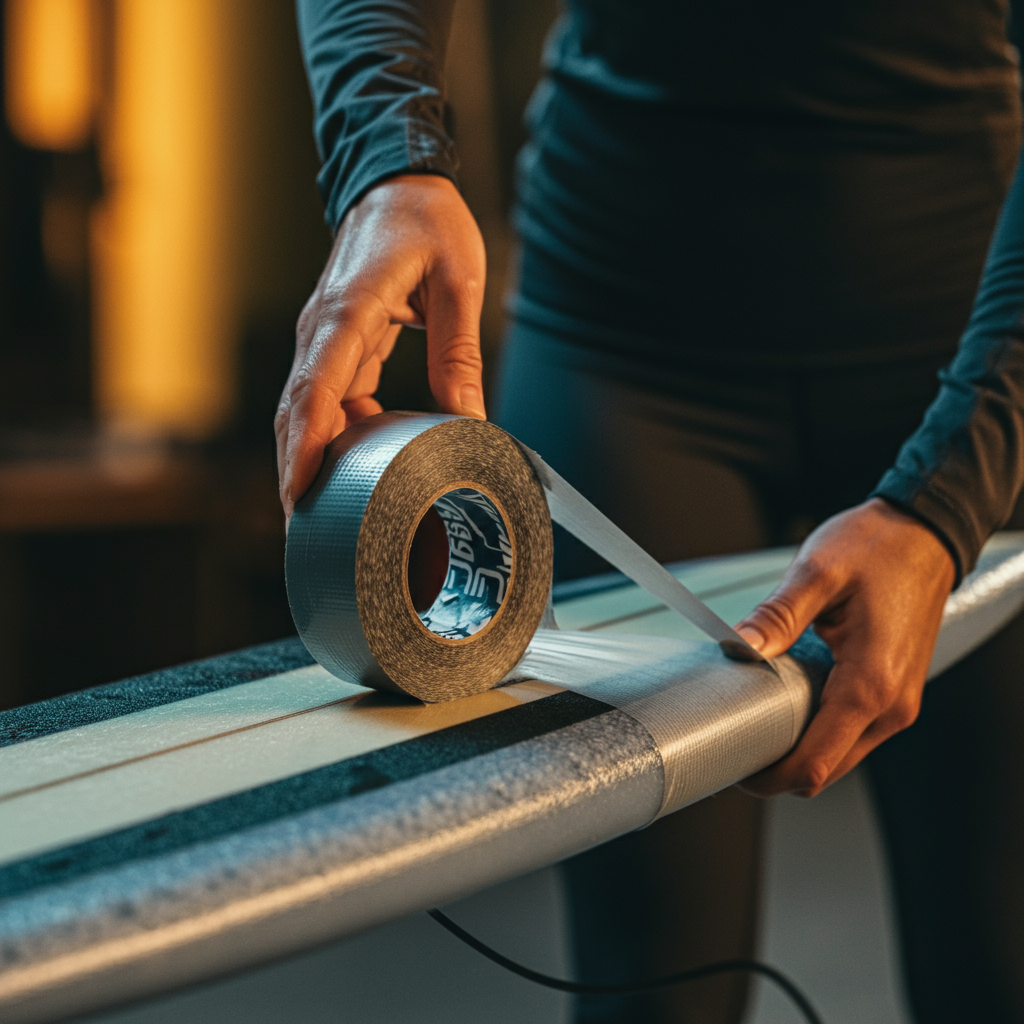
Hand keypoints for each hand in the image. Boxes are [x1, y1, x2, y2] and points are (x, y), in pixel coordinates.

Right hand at [275, 174, 486, 516]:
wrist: (396, 180)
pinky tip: (364, 462)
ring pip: (307, 408)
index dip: (304, 444)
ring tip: (329, 512)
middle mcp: (323, 328)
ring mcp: (325, 336)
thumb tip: (468, 420)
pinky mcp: (337, 341)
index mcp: (349, 311)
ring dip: (312, 457)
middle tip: (307, 529)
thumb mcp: (457, 283)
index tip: (298, 492)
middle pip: (297, 410)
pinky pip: (328, 396)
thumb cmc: (427, 219)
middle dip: (296, 470)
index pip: (316, 387)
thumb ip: (457, 352)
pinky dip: (338, 433)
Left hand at [734, 498, 955, 796]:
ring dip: (798, 752)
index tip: (734, 767)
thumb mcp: (818, 572)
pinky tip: (788, 706)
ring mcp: (898, 703)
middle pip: (826, 770)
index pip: (815, 762)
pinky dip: (818, 732)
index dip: (770, 776)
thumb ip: (777, 616)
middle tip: (734, 748)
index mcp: (871, 684)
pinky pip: (852, 732)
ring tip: (755, 726)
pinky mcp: (894, 692)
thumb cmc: (878, 548)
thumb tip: (740, 648)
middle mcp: (892, 705)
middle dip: (779, 770)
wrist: (924, 534)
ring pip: (840, 756)